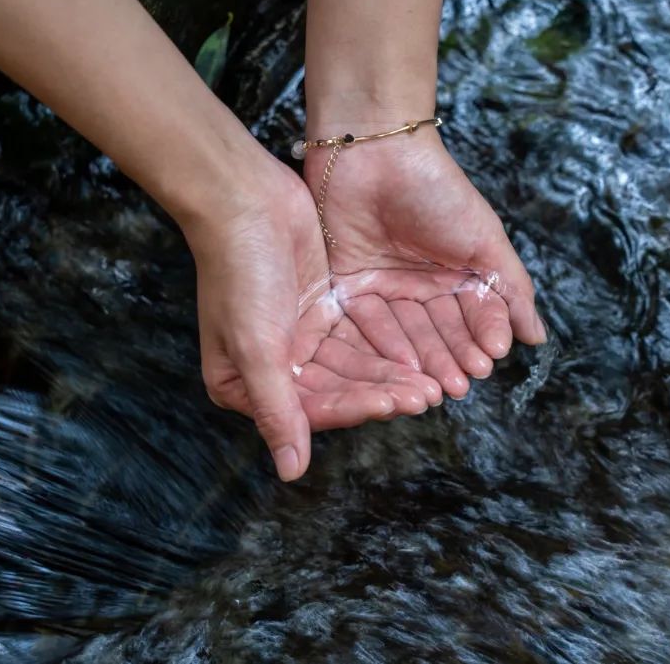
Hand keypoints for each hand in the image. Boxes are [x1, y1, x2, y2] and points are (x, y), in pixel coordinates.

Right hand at [187, 155, 440, 480]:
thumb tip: (290, 472)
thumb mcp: (253, 344)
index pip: (308, 407)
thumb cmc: (238, 270)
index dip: (354, 406)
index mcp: (242, 383)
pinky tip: (418, 354)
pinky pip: (358, 337)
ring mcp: (298, 337)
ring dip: (388, 373)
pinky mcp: (321, 309)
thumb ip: (276, 408)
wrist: (243, 197)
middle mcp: (272, 366)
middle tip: (427, 395)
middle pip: (335, 389)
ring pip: (352, 365)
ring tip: (431, 381)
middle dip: (380, 391)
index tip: (395, 402)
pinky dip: (385, 346)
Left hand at [302, 124, 546, 399]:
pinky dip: (384, 346)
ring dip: (421, 362)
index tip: (489, 360)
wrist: (375, 151)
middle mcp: (421, 286)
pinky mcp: (348, 286)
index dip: (481, 338)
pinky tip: (400, 368)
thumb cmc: (437, 189)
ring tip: (434, 388)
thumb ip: (510, 289)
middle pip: (438, 332)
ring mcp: (384, 287)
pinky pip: (366, 323)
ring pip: (404, 335)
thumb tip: (537, 338)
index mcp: (456, 274)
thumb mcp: (485, 240)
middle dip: (451, 358)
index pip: (473, 316)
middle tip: (460, 386)